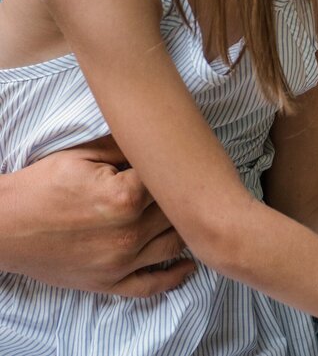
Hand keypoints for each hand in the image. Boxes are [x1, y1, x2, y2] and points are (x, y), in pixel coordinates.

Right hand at [0, 137, 192, 296]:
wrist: (1, 226)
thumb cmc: (39, 187)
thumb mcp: (82, 155)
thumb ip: (126, 147)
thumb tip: (159, 139)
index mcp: (124, 197)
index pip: (172, 181)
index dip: (177, 169)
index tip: (183, 163)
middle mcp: (128, 233)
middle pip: (177, 212)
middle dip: (182, 197)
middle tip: (189, 186)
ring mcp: (120, 262)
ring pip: (174, 245)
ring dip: (184, 229)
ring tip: (190, 216)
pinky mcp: (108, 283)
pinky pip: (152, 286)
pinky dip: (175, 277)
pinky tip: (189, 264)